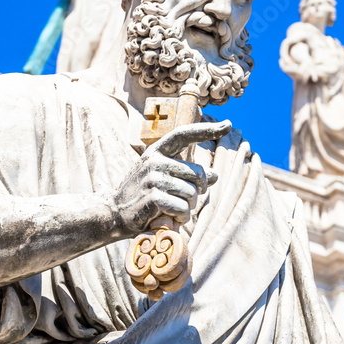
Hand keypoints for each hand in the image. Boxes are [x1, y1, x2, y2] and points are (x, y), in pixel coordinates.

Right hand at [109, 119, 231, 236]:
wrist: (114, 213)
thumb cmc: (143, 195)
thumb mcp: (163, 179)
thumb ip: (187, 175)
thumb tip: (215, 176)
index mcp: (157, 151)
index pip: (185, 134)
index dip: (207, 130)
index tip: (228, 124)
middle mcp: (155, 161)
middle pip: (197, 174)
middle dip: (199, 191)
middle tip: (187, 200)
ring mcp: (153, 178)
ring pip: (192, 194)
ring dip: (189, 208)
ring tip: (174, 211)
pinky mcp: (153, 197)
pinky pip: (183, 208)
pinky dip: (182, 218)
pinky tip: (171, 219)